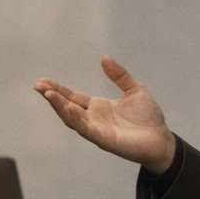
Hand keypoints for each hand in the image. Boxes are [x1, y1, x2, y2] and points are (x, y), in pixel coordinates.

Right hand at [34, 56, 177, 173]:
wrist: (162, 140)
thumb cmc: (148, 118)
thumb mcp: (135, 90)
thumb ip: (119, 76)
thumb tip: (105, 58)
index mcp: (98, 107)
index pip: (73, 97)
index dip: (59, 89)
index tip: (44, 81)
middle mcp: (94, 118)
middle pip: (67, 106)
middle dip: (53, 96)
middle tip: (38, 86)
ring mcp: (97, 130)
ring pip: (72, 119)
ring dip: (59, 107)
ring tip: (48, 95)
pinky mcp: (104, 140)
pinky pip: (86, 130)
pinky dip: (76, 120)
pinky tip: (68, 109)